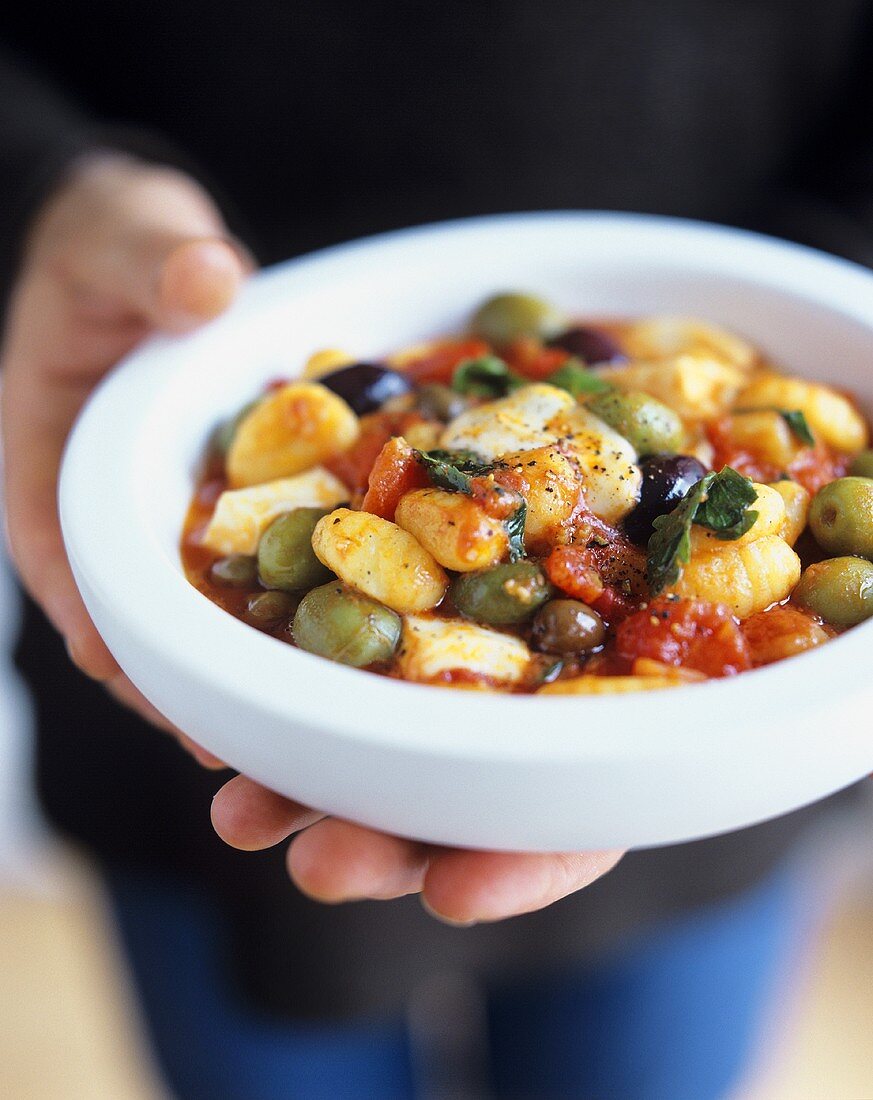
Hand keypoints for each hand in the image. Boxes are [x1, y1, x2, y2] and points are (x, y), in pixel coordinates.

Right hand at [1, 152, 247, 751]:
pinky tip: (337, 656)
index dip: (96, 621)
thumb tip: (203, 282)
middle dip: (173, 684)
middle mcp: (107, 515)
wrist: (152, 258)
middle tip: (229, 745)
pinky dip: (281, 620)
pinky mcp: (223, 522)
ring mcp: (165, 527)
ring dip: (230, 676)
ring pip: (189, 619)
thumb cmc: (116, 248)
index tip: (130, 675)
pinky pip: (250, 583)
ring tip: (288, 735)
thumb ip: (153, 260)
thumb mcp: (126, 236)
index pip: (62, 560)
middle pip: (130, 619)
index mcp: (53, 466)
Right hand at [2, 155, 621, 920]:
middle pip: (196, 681)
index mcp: (82, 508)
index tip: (212, 730)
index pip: (101, 609)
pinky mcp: (303, 560)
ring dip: (330, 752)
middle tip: (319, 837)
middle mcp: (161, 564)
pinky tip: (453, 715)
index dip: (156, 677)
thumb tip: (206, 282)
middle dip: (258, 756)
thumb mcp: (122, 242)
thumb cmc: (119, 260)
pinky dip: (384, 676)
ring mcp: (231, 572)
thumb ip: (151, 263)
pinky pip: (340, 627)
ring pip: (272, 677)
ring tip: (402, 826)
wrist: (161, 276)